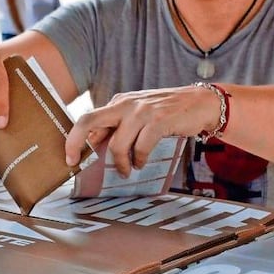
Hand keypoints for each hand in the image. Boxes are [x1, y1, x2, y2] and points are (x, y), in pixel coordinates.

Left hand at [64, 85, 218, 176]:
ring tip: (127, 171)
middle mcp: (126, 104)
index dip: (75, 139)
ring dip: (120, 163)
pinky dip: (140, 159)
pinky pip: (141, 146)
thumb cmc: (169, 112)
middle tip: (76, 162)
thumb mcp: (140, 114)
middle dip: (76, 143)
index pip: (89, 118)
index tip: (71, 157)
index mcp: (119, 102)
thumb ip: (121, 126)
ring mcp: (142, 111)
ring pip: (117, 143)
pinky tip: (142, 163)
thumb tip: (99, 146)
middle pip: (89, 120)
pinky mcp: (158, 120)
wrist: (201, 103)